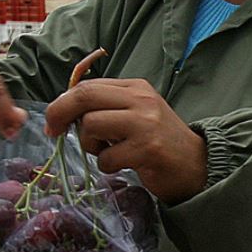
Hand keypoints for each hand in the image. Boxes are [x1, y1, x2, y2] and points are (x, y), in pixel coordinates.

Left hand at [44, 78, 206, 203]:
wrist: (197, 165)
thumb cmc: (159, 141)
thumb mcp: (135, 113)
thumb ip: (106, 107)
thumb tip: (62, 111)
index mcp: (135, 87)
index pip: (88, 86)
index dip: (62, 103)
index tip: (54, 122)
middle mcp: (141, 99)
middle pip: (85, 97)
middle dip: (60, 114)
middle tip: (54, 132)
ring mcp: (145, 123)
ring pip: (91, 125)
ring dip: (89, 145)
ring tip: (107, 152)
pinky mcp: (147, 149)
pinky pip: (106, 157)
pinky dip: (107, 166)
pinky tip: (123, 165)